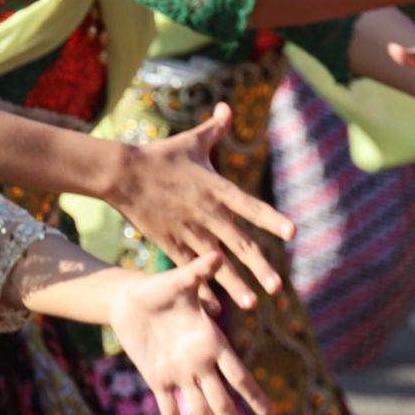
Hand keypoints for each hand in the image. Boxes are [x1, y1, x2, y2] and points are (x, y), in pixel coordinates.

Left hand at [108, 256, 271, 414]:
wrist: (130, 299)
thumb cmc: (160, 287)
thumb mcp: (179, 281)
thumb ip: (198, 273)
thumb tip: (218, 255)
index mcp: (211, 341)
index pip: (237, 373)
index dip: (253, 393)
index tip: (270, 413)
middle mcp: (200, 362)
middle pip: (222, 397)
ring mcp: (179, 372)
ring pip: (200, 406)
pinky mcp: (157, 376)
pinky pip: (168, 405)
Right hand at [115, 104, 295, 309]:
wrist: (122, 173)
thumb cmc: (161, 155)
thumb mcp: (192, 140)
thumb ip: (215, 127)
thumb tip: (228, 107)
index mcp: (216, 188)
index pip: (250, 206)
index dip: (271, 218)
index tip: (292, 232)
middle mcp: (206, 213)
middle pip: (238, 243)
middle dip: (259, 266)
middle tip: (278, 287)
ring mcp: (188, 231)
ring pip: (216, 263)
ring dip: (235, 285)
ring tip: (253, 305)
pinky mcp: (171, 243)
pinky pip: (190, 269)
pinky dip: (202, 287)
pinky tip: (215, 307)